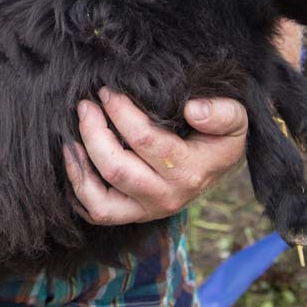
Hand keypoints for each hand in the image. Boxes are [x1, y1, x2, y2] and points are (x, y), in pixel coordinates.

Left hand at [64, 88, 247, 224]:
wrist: (219, 163)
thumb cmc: (220, 136)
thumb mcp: (235, 120)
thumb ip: (222, 113)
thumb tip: (193, 110)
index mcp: (190, 171)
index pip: (145, 140)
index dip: (121, 113)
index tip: (108, 91)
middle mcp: (167, 197)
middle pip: (117, 169)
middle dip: (94, 133)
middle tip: (86, 105)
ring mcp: (148, 210)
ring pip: (101, 201)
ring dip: (80, 165)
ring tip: (70, 136)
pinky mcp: (132, 214)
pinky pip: (98, 212)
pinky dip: (80, 189)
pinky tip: (75, 160)